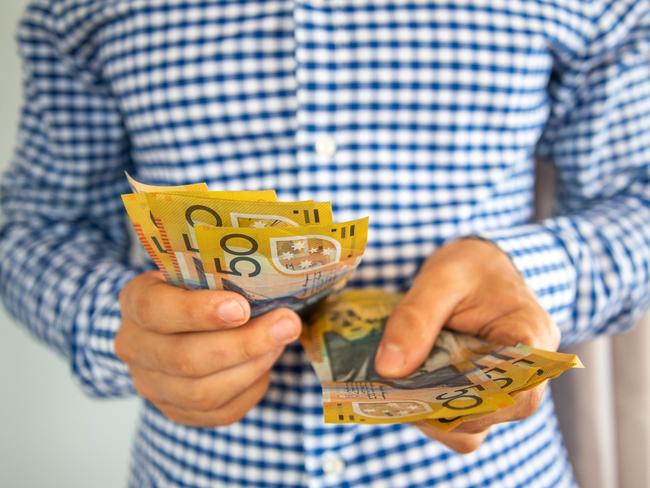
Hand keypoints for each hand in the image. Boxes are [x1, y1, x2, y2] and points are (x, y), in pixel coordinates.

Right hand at [115, 271, 301, 426]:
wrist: (177, 325)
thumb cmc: (196, 288)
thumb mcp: (197, 270)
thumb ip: (222, 274)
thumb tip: (273, 283)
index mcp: (135, 303)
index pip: (155, 310)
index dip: (198, 312)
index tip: (242, 307)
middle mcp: (135, 348)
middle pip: (184, 358)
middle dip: (244, 343)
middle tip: (286, 324)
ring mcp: (152, 385)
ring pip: (202, 393)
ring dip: (252, 367)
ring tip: (281, 342)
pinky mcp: (177, 412)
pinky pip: (219, 413)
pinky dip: (251, 389)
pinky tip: (266, 365)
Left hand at [374, 238, 559, 452]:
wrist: (477, 265)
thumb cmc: (469, 266)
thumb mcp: (440, 279)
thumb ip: (415, 318)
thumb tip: (389, 370)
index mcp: (530, 338)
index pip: (519, 390)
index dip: (475, 402)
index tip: (427, 393)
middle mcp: (527, 372)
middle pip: (495, 414)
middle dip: (444, 409)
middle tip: (397, 392)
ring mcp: (504, 388)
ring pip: (476, 426)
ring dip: (435, 416)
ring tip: (399, 392)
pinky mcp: (482, 393)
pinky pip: (462, 419)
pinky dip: (433, 413)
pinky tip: (407, 391)